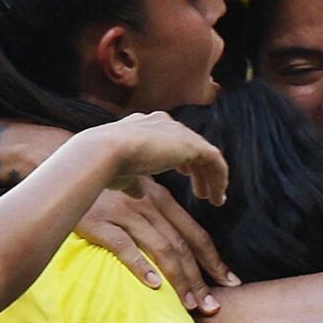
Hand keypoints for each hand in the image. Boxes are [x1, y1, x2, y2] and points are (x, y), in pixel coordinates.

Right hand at [78, 186, 233, 312]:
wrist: (63, 168)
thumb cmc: (100, 189)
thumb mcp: (134, 194)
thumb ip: (155, 215)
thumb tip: (176, 247)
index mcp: (160, 199)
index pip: (194, 233)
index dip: (213, 259)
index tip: (229, 281)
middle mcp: (147, 204)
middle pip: (182, 245)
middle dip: (200, 278)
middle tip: (212, 306)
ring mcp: (123, 212)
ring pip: (161, 248)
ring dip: (178, 278)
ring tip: (189, 304)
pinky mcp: (99, 221)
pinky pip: (124, 246)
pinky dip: (141, 266)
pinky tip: (154, 285)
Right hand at [87, 112, 228, 205]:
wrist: (104, 153)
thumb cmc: (105, 164)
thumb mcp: (121, 174)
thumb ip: (133, 180)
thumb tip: (138, 192)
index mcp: (145, 126)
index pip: (170, 139)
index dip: (181, 158)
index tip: (185, 174)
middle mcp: (163, 123)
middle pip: (190, 145)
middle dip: (198, 169)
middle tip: (202, 192)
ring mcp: (178, 131)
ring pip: (204, 153)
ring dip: (211, 177)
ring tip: (215, 199)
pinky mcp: (192, 143)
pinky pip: (214, 160)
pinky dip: (218, 178)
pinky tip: (217, 197)